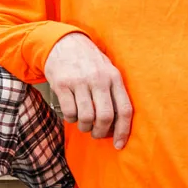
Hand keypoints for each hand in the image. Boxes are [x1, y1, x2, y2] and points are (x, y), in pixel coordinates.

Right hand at [43, 33, 133, 148]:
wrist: (64, 42)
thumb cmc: (89, 62)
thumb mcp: (107, 70)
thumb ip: (114, 93)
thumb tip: (118, 125)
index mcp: (114, 77)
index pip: (124, 110)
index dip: (123, 131)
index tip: (119, 145)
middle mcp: (98, 79)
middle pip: (105, 116)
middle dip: (100, 132)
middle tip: (96, 134)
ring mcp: (80, 81)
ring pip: (86, 117)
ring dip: (85, 127)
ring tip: (83, 124)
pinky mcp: (62, 84)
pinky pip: (70, 112)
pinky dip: (71, 119)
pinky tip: (72, 114)